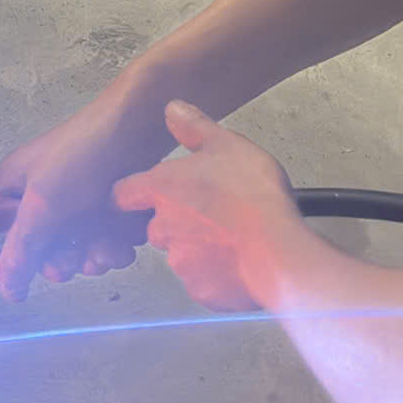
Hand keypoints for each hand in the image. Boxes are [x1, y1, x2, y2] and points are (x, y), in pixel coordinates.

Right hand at [0, 92, 166, 300]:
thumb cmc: (79, 161)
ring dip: (102, 251)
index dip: (35, 258)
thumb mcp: (42, 206)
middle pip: (53, 246)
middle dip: (76, 257)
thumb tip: (6, 292)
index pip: (13, 237)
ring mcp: (78, 196)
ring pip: (85, 244)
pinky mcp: (109, 198)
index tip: (59, 268)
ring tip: (116, 245)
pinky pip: (108, 233)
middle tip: (89, 258)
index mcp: (17, 187)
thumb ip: (21, 251)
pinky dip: (120, 237)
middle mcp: (45, 193)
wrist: (135, 125)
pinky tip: (130, 233)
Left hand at [111, 101, 301, 311]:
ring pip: (181, 253)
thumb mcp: (227, 145)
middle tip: (211, 212)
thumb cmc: (252, 197)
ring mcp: (180, 264)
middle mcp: (162, 229)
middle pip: (157, 224)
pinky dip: (217, 274)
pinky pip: (203, 282)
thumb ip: (194, 127)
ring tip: (233, 236)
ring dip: (199, 247)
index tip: (141, 194)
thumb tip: (172, 110)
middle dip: (178, 220)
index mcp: (162, 190)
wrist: (280, 253)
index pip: (123, 193)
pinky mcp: (202, 293)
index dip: (131, 193)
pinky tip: (241, 261)